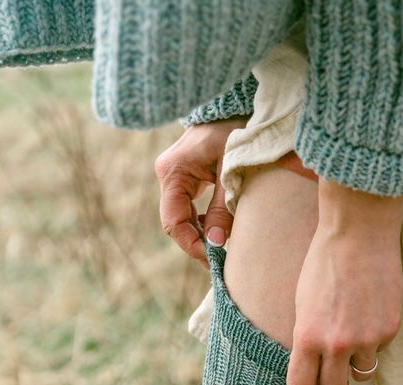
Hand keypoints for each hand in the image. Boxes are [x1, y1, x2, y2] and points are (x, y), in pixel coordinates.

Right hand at [154, 118, 248, 266]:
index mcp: (173, 171)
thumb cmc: (236, 130)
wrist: (235, 104)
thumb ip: (223, 208)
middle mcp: (167, 174)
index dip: (191, 245)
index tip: (213, 259)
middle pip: (175, 222)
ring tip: (221, 250)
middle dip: (196, 243)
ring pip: (181, 217)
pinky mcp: (184, 176)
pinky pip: (188, 208)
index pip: (173, 222)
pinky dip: (201, 222)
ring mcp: (174, 175)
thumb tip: (216, 244)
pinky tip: (218, 231)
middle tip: (220, 262)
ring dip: (199, 235)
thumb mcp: (232, 171)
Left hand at [287, 220, 402, 384]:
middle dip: (333, 382)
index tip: (309, 378)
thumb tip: (314, 366)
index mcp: (307, 337)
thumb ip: (308, 338)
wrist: (359, 232)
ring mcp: (367, 339)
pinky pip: (379, 349)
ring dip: (357, 362)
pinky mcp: (390, 329)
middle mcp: (337, 344)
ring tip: (352, 334)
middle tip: (332, 366)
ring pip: (362, 374)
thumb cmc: (324, 263)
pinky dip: (374, 338)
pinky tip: (369, 311)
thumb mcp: (302, 305)